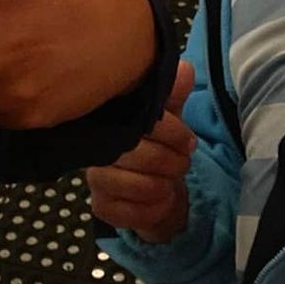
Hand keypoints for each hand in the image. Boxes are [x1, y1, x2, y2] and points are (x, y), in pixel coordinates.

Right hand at [87, 62, 194, 242]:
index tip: (188, 142)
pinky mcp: (101, 207)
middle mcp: (97, 146)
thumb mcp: (170, 117)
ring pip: (137, 185)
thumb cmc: (158, 146)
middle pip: (141, 155)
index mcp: (113, 118)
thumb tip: (184, 70)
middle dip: (173, 162)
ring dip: (164, 186)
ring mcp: (95, 178)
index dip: (174, 132)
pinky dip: (153, 209)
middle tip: (181, 164)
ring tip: (169, 182)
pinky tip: (156, 201)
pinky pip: (132, 212)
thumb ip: (174, 95)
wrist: (154, 188)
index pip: (143, 121)